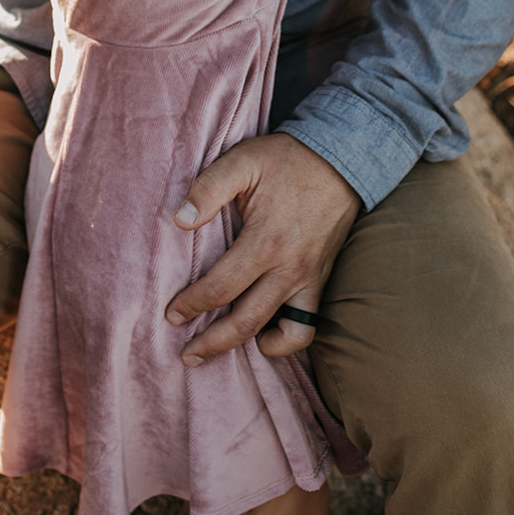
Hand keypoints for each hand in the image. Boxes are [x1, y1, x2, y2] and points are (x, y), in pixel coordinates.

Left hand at [165, 133, 360, 361]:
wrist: (341, 159)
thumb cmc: (286, 160)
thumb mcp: (243, 161)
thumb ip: (208, 188)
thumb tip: (179, 220)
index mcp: (265, 241)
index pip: (220, 287)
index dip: (192, 304)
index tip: (172, 314)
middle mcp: (289, 268)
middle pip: (245, 322)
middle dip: (212, 343)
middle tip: (186, 355)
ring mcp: (309, 279)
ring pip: (278, 334)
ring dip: (246, 346)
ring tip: (220, 352)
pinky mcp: (322, 282)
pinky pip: (307, 328)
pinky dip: (286, 341)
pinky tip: (264, 336)